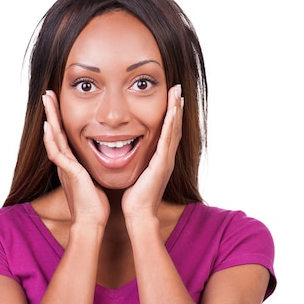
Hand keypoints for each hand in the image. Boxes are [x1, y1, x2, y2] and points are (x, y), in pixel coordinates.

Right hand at [42, 91, 109, 227]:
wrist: (91, 222)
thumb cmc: (95, 206)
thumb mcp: (95, 181)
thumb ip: (94, 170)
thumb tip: (104, 163)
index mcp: (72, 165)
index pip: (65, 137)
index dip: (61, 120)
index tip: (59, 103)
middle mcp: (65, 164)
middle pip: (55, 133)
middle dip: (52, 112)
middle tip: (47, 94)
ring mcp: (65, 168)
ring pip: (53, 138)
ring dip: (50, 118)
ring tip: (46, 100)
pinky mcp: (69, 173)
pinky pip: (57, 153)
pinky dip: (52, 140)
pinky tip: (49, 126)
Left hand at [121, 84, 182, 220]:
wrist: (139, 214)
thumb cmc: (134, 199)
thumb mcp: (136, 175)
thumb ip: (136, 163)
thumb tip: (126, 154)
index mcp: (160, 160)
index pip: (167, 133)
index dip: (170, 115)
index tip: (170, 98)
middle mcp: (166, 158)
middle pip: (175, 127)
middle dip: (176, 107)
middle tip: (177, 88)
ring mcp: (166, 161)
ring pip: (174, 130)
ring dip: (176, 110)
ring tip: (177, 93)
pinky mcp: (162, 165)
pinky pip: (168, 141)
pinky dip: (171, 124)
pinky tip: (172, 111)